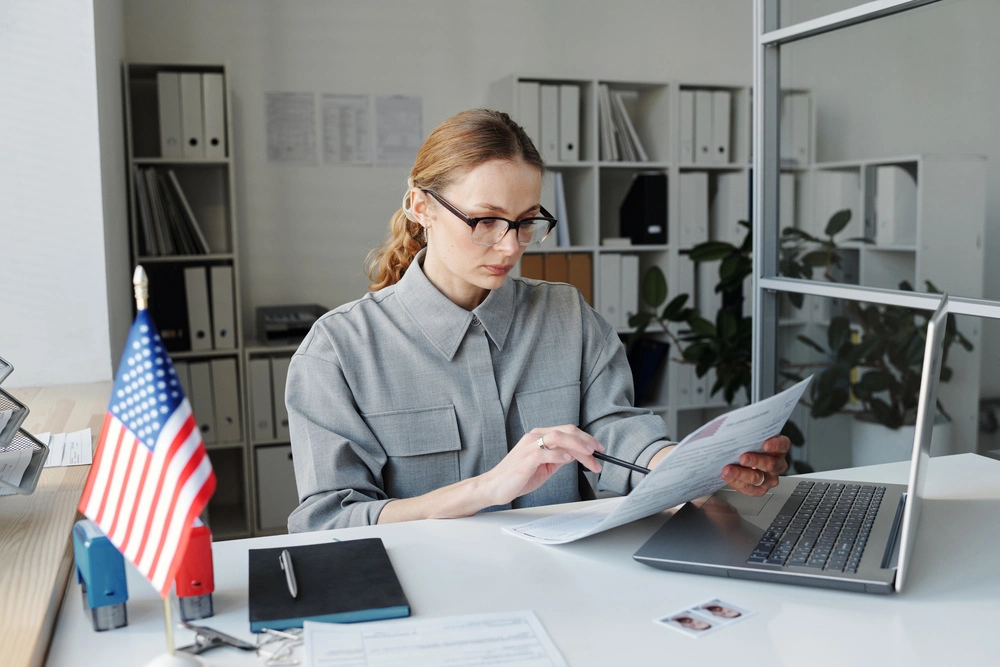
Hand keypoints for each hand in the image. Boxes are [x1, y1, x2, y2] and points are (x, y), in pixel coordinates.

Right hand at [481, 426, 603, 506]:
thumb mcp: (543, 466)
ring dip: (578, 445)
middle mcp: (534, 437)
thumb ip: (558, 458)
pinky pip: (546, 452)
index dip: (586, 439)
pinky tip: (568, 459)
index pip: (567, 432)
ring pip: (559, 437)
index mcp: (539, 436)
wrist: (494, 487)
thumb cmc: (517, 477)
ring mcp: (530, 446)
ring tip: (590, 455)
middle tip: (599, 452)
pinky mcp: (526, 458)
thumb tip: (574, 454)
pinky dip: (559, 454)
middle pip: (566, 431)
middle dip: (586, 441)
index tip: (598, 449)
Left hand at [720, 435, 789, 495]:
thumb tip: (735, 429)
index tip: (765, 444)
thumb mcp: (751, 436)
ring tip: (728, 469)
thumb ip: (748, 432)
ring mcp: (770, 478)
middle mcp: (777, 464)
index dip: (775, 445)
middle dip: (755, 461)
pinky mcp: (760, 489)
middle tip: (742, 458)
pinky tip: (728, 476)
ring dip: (741, 474)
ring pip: (758, 478)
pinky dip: (736, 482)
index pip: (783, 445)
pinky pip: (749, 489)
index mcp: (779, 448)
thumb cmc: (749, 445)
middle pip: (770, 464)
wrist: (742, 457)